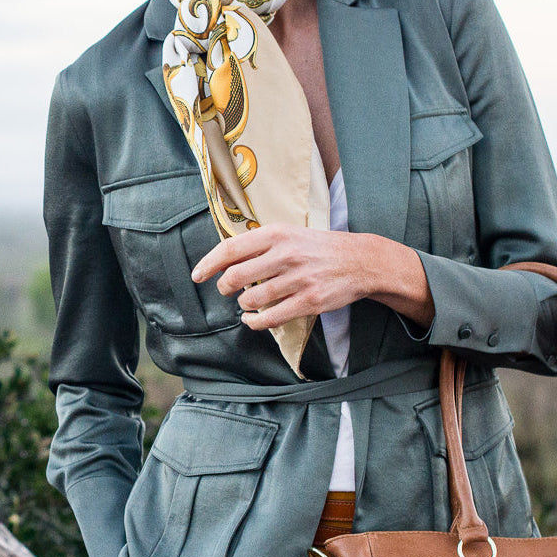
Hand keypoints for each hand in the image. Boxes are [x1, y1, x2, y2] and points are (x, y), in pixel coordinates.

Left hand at [191, 223, 434, 329]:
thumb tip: (225, 260)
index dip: (208, 265)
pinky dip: (255, 323)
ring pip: (252, 300)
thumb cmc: (317, 248)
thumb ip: (259, 244)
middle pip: (236, 277)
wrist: (358, 261)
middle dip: (225, 288)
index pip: (230, 250)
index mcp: (276, 234)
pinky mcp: (309, 301)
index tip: (197, 276)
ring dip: (243, 306)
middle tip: (227, 291)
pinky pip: (271, 318)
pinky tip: (252, 320)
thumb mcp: (288, 234)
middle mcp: (285, 255)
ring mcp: (298, 280)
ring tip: (247, 303)